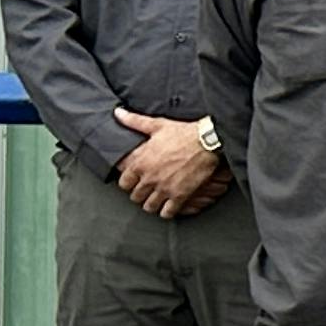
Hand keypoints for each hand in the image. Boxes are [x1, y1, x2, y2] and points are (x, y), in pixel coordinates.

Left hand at [112, 110, 226, 217]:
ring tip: (158, 199)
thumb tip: (117, 113)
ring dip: (152, 204)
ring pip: (149, 206)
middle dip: (141, 193)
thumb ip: (134, 121)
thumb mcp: (157, 125)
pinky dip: (167, 212)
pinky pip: (167, 212)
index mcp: (140, 163)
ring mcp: (164, 188)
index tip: (135, 180)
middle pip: (135, 196)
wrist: (208, 141)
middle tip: (148, 190)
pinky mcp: (179, 195)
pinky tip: (170, 206)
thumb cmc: (183, 133)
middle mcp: (149, 178)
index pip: (124, 183)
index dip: (129, 182)